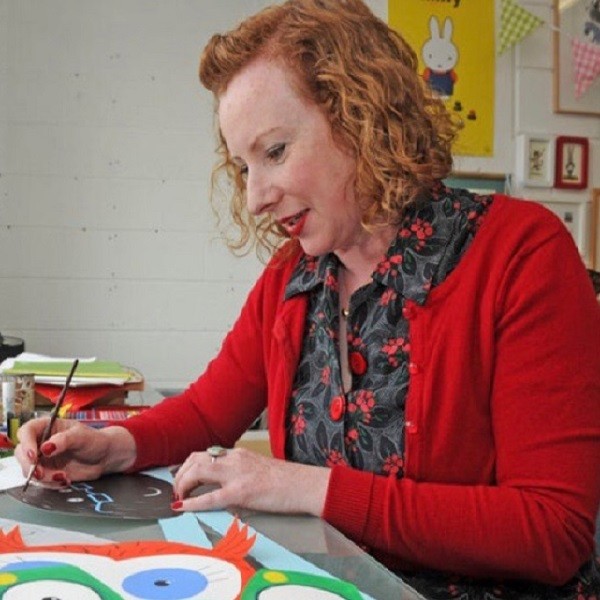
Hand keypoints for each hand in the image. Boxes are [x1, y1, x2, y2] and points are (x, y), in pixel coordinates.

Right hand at [15, 417, 136, 484]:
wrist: (105, 457)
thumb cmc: (95, 441)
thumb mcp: (82, 437)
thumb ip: (64, 440)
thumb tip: (46, 447)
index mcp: (47, 426)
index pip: (26, 431)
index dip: (26, 443)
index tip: (33, 456)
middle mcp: (41, 442)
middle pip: (21, 453)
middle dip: (30, 466)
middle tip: (42, 474)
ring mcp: (43, 458)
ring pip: (28, 470)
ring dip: (42, 477)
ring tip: (62, 477)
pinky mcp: (47, 472)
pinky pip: (40, 481)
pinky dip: (50, 484)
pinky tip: (65, 480)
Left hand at [171, 447, 330, 516]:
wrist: (304, 484)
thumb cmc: (286, 480)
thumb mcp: (257, 469)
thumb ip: (238, 472)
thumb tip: (220, 487)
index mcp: (238, 454)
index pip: (204, 454)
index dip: (187, 466)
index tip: (179, 477)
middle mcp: (234, 458)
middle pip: (195, 459)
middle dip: (180, 475)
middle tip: (176, 491)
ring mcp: (237, 474)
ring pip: (198, 471)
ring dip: (182, 484)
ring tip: (178, 497)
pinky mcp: (242, 491)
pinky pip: (210, 497)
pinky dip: (193, 502)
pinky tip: (183, 507)